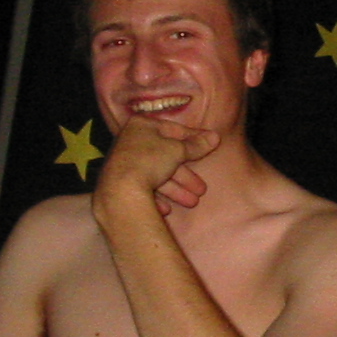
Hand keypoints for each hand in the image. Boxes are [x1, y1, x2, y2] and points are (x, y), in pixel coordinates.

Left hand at [95, 116, 218, 216]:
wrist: (120, 190)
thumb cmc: (149, 161)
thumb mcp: (178, 151)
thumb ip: (196, 146)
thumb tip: (215, 137)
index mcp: (141, 126)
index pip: (174, 130)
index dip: (194, 138)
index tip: (210, 144)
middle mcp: (131, 141)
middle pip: (166, 157)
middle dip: (185, 176)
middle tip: (201, 189)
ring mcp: (124, 163)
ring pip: (157, 175)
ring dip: (176, 190)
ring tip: (192, 202)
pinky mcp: (120, 182)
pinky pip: (143, 188)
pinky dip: (157, 198)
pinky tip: (167, 210)